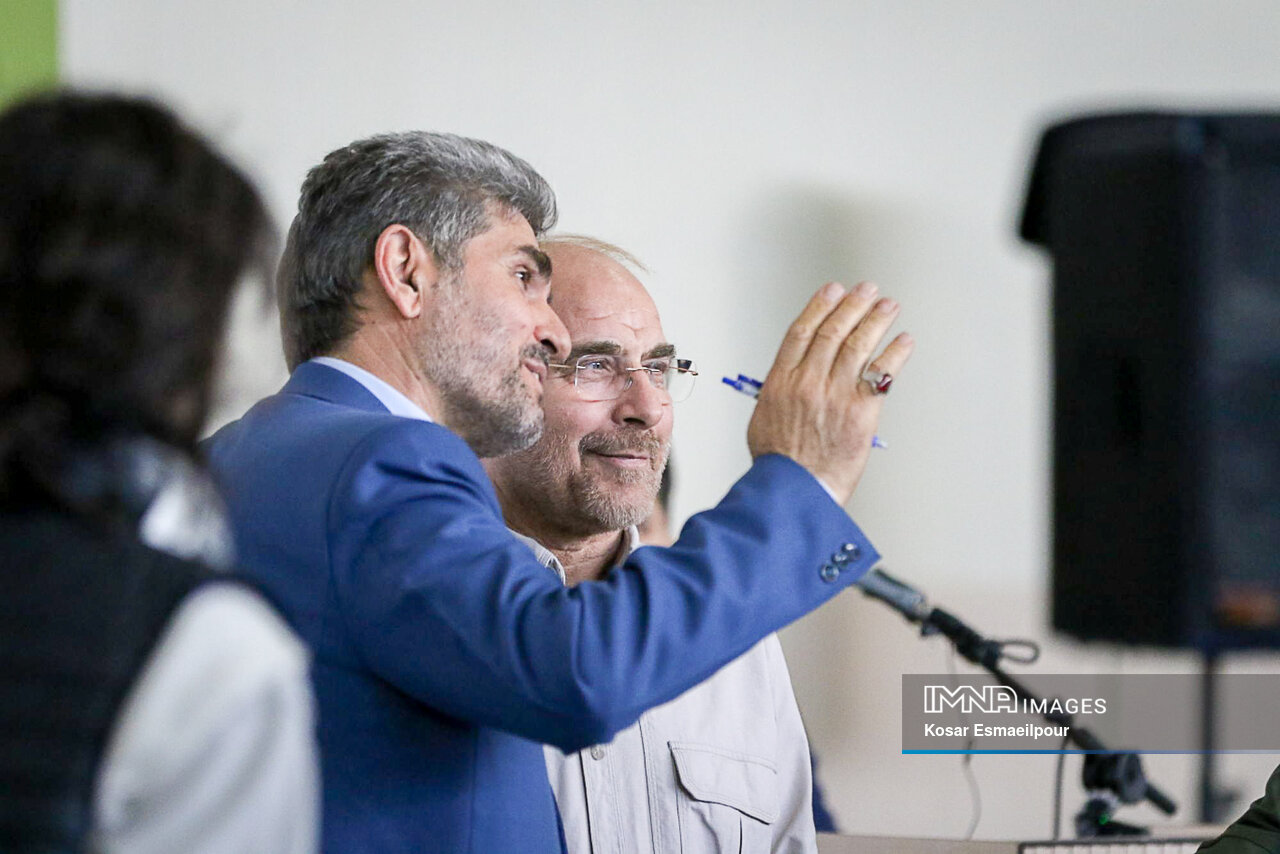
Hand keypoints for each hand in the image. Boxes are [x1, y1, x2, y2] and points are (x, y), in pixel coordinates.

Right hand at [747, 281, 913, 504]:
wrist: (794, 490)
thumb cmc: (779, 464)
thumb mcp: (764, 419)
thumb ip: (781, 393)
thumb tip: (791, 380)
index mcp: (781, 381)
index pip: (802, 332)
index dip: (819, 306)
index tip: (833, 290)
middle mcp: (808, 381)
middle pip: (833, 331)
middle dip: (852, 306)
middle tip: (866, 290)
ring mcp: (835, 394)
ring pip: (858, 345)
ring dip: (876, 321)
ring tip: (889, 306)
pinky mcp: (860, 411)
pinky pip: (881, 374)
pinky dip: (895, 354)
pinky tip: (904, 340)